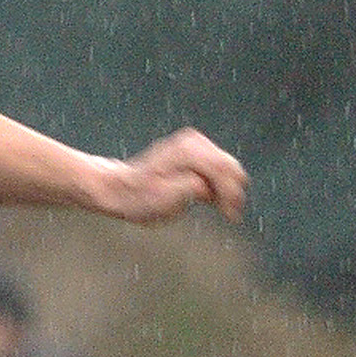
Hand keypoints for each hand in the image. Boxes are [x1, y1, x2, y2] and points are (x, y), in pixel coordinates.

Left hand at [98, 128, 246, 223]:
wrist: (123, 190)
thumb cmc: (139, 197)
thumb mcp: (166, 199)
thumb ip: (193, 188)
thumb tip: (208, 187)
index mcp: (187, 152)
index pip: (223, 169)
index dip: (230, 194)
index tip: (231, 214)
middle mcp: (192, 142)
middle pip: (230, 165)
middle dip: (232, 191)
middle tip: (230, 214)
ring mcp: (194, 144)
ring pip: (228, 166)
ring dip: (227, 189)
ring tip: (222, 209)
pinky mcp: (195, 151)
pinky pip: (219, 167)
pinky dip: (220, 184)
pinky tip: (213, 199)